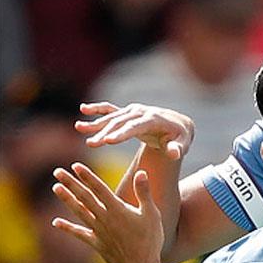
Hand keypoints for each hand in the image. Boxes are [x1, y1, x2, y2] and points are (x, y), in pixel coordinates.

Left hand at [51, 163, 162, 262]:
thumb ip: (144, 193)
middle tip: (57, 171)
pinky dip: (67, 228)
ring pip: (79, 212)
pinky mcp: (96, 243)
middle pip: (84, 197)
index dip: (87, 176)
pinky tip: (56, 222)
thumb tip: (141, 172)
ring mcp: (98, 231)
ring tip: (55, 188)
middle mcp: (104, 218)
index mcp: (118, 209)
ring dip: (66, 199)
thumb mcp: (152, 214)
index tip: (76, 166)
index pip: (99, 189)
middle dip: (71, 183)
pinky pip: (79, 233)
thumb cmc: (150, 240)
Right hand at [75, 102, 194, 159]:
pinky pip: (110, 109)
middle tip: (91, 144)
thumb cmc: (180, 137)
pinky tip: (83, 110)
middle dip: (105, 132)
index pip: (135, 127)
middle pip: (120, 123)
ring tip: (79, 128)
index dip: (121, 134)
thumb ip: (177, 149)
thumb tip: (173, 153)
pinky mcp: (127, 112)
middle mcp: (141, 112)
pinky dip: (97, 109)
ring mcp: (133, 111)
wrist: (178, 124)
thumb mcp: (183, 143)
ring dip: (96, 124)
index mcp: (154, 119)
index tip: (107, 141)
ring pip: (112, 117)